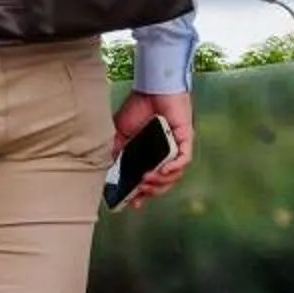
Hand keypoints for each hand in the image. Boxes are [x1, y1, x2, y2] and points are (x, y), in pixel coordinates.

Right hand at [113, 88, 194, 207]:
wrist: (151, 88)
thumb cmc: (138, 108)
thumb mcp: (120, 133)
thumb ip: (116, 149)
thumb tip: (108, 166)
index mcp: (151, 155)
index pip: (150, 180)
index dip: (141, 194)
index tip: (132, 203)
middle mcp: (166, 155)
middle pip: (164, 183)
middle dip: (151, 191)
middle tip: (139, 191)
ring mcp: (177, 148)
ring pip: (175, 175)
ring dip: (161, 182)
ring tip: (146, 180)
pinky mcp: (185, 139)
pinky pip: (184, 160)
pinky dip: (174, 168)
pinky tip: (164, 171)